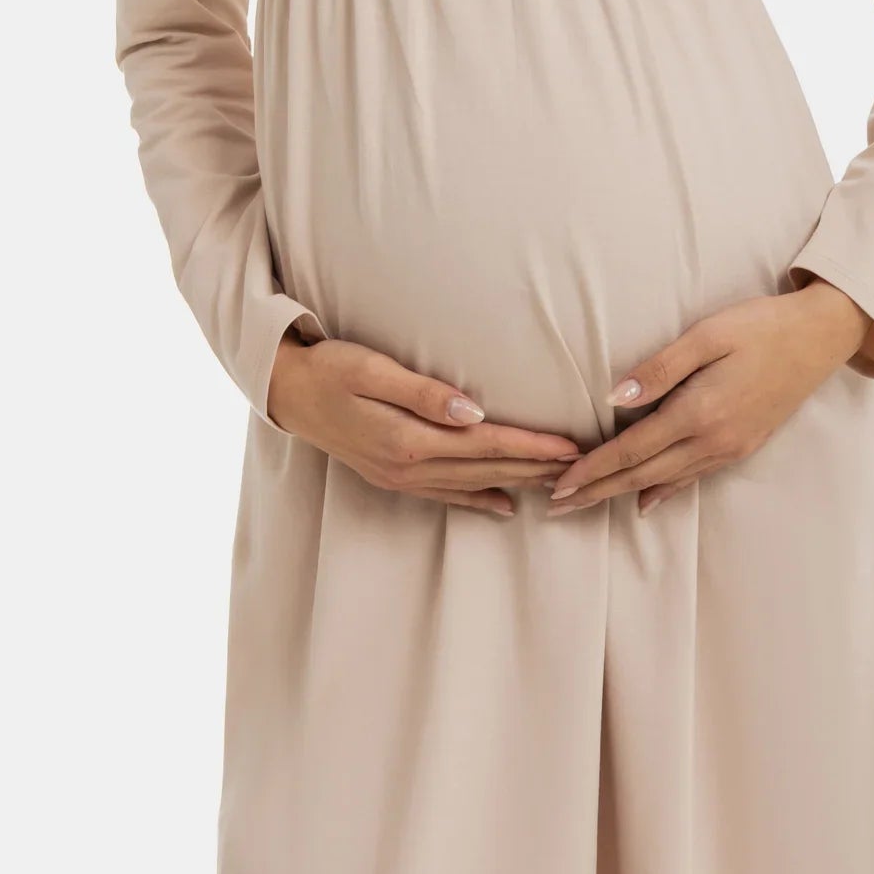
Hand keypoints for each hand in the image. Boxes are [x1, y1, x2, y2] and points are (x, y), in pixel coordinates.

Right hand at [266, 328, 582, 516]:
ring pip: (474, 485)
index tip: (573, 447)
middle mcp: (409, 467)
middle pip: (489, 470)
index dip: (533, 446)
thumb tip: (471, 412)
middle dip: (539, 469)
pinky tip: (506, 504)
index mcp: (409, 439)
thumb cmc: (330, 369)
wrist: (286, 392)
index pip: (488, 445)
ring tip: (561, 483)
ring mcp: (401, 477)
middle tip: (587, 469)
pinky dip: (481, 500)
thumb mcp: (371, 369)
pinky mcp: (394, 477)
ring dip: (519, 483)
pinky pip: (448, 495)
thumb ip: (422, 393)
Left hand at [544, 279, 873, 518]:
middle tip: (556, 505)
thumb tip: (614, 398)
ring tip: (586, 502)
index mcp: (699, 413)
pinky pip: (692, 477)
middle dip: (596, 491)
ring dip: (621, 493)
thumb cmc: (760, 326)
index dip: (592, 468)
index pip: (632, 449)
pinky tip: (645, 502)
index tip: (558, 483)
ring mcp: (730, 448)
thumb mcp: (707, 335)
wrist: (819, 337)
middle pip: (642, 474)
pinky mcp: (742, 446)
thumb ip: (659, 369)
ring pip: (664, 480)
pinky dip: (662, 491)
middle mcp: (714, 441)